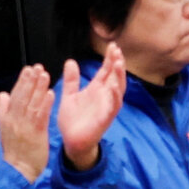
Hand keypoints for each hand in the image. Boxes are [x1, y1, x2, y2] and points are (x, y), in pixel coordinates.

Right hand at [0, 64, 54, 182]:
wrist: (17, 170)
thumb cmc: (13, 149)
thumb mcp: (3, 128)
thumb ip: (3, 110)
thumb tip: (3, 94)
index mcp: (7, 118)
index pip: (14, 95)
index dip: (21, 81)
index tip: (28, 69)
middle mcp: (15, 120)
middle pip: (23, 96)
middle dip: (30, 81)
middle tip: (37, 67)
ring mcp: (26, 126)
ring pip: (33, 104)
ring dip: (39, 88)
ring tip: (45, 75)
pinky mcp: (37, 134)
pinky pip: (41, 116)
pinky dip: (46, 104)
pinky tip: (51, 94)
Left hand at [57, 43, 126, 169]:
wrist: (71, 142)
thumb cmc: (72, 120)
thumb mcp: (69, 96)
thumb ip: (71, 80)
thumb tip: (71, 61)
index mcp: (95, 90)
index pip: (106, 71)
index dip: (110, 58)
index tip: (112, 45)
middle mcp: (104, 96)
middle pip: (115, 77)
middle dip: (117, 63)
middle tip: (117, 50)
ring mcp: (106, 107)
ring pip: (118, 89)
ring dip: (119, 77)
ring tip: (118, 63)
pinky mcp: (105, 119)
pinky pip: (113, 107)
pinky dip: (115, 96)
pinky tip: (114, 86)